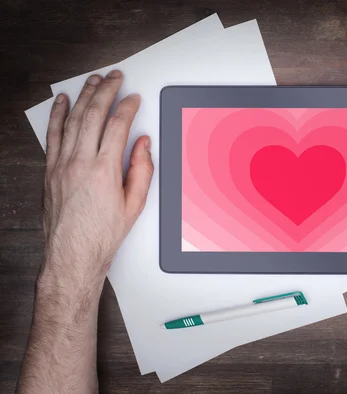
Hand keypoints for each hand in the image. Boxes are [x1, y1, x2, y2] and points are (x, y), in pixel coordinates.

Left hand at [41, 70, 153, 293]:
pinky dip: (58, 115)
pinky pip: (53, 135)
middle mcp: (80, 163)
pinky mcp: (50, 170)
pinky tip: (62, 102)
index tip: (134, 98)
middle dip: (106, 92)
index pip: (117, 127)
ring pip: (72, 120)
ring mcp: (62, 165)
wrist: (73, 254)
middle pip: (93, 116)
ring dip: (84, 97)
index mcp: (105, 171)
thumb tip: (143, 145)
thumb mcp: (135, 205)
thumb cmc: (102, 234)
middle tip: (115, 78)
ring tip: (93, 81)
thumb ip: (142, 170)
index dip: (128, 108)